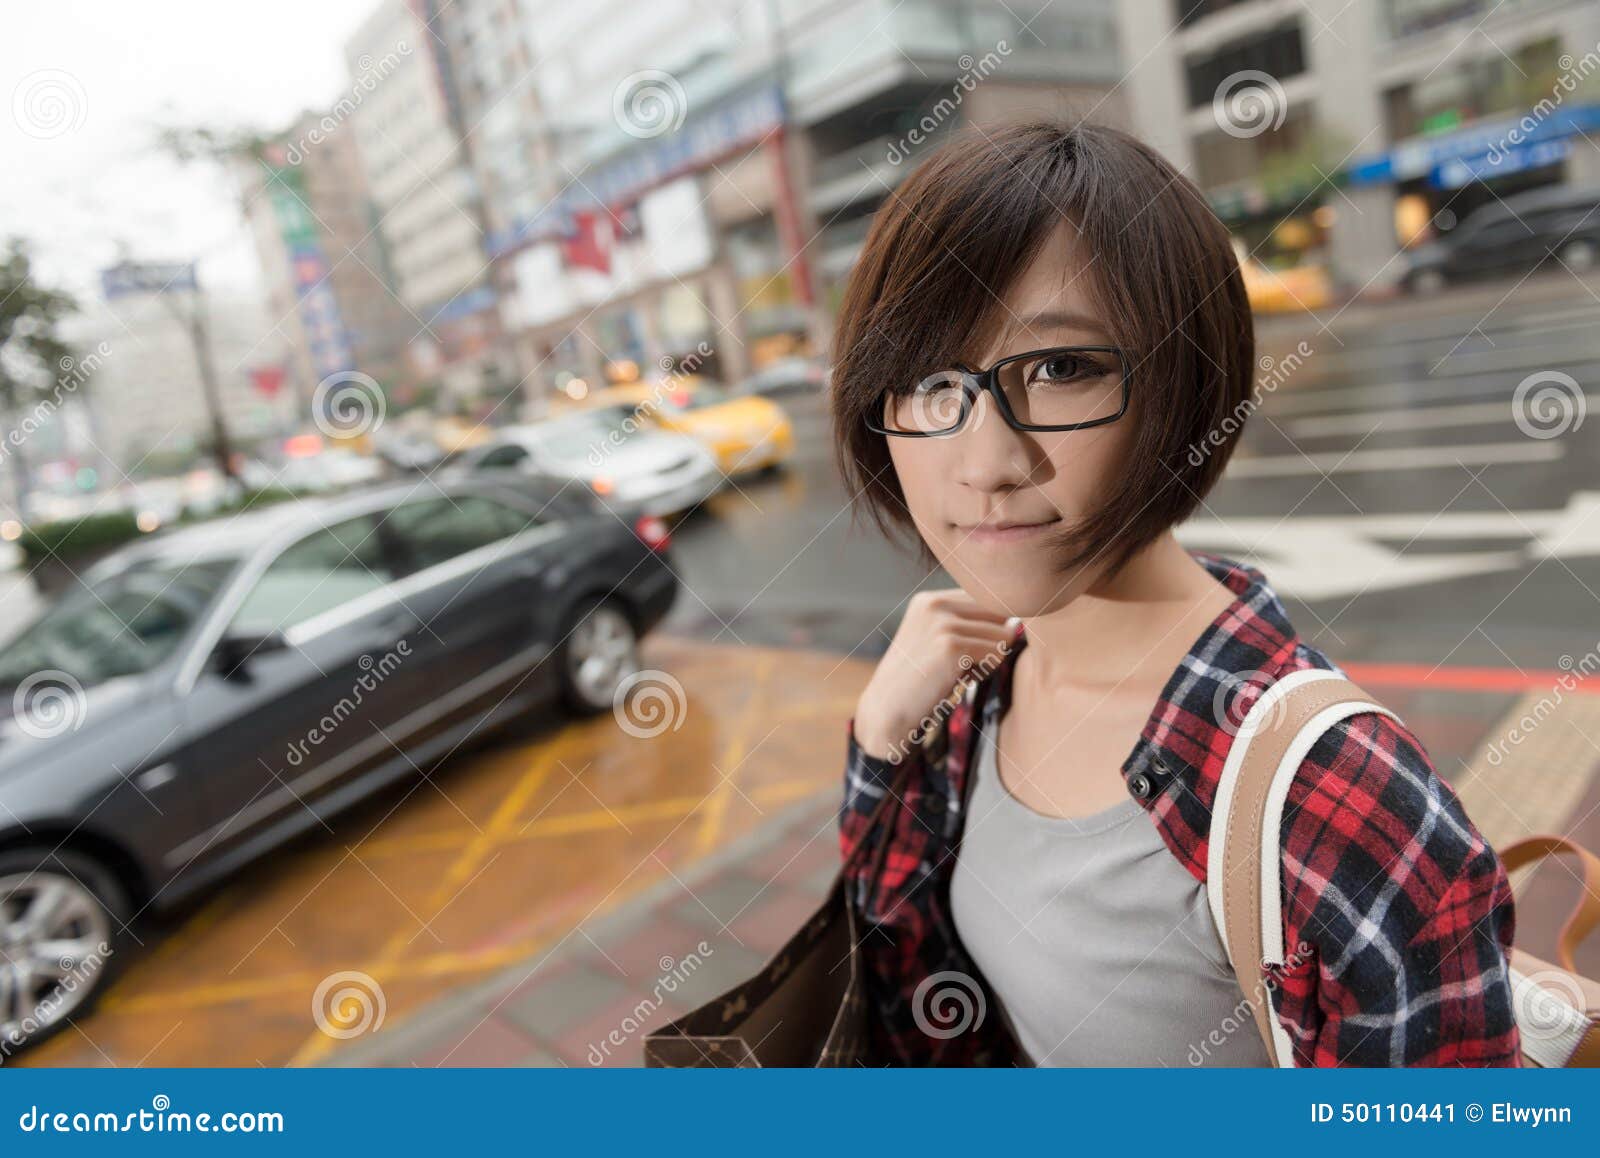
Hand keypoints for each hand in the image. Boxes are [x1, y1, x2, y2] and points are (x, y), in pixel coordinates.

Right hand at [853, 590, 1014, 761]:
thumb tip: (1016, 624)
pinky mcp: (952, 646)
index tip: (963, 653)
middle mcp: (935, 604)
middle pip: (998, 613)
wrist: (887, 711)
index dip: (987, 628)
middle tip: (965, 665)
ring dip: (991, 658)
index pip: (986, 600)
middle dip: (992, 640)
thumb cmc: (918, 681)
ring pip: (1002, 634)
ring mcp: (943, 624)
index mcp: (930, 599)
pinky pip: (998, 652)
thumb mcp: (935, 641)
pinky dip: (988, 669)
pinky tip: (962, 679)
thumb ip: (967, 625)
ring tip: (961, 672)